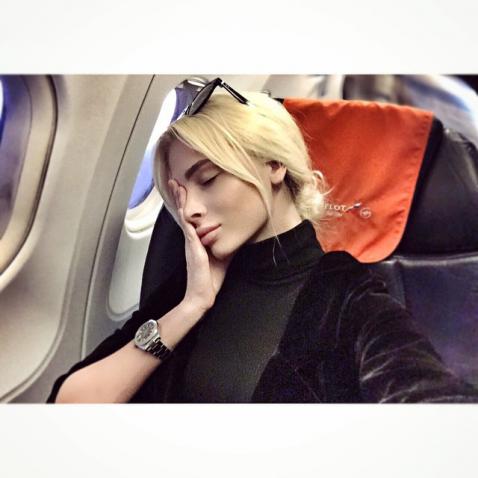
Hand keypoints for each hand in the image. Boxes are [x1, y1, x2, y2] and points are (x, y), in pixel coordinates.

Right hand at [168, 179, 230, 312]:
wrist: (203, 294)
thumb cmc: (211, 278)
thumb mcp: (222, 256)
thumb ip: (225, 244)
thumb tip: (234, 235)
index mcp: (197, 241)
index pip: (191, 218)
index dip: (186, 204)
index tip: (184, 190)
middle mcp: (191, 239)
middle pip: (183, 212)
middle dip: (179, 197)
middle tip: (174, 182)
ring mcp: (190, 242)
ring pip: (183, 216)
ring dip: (179, 200)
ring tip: (175, 185)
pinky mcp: (193, 247)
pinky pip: (188, 227)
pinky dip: (184, 215)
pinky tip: (182, 205)